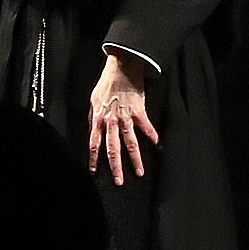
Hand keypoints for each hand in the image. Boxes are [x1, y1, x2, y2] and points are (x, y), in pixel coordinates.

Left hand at [89, 53, 159, 183]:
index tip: (95, 172)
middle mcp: (111, 121)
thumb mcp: (93, 100)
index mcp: (98, 119)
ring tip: (140, 172)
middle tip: (119, 182)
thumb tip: (91, 131)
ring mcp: (125, 117)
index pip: (94, 144)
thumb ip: (92, 118)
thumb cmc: (107, 83)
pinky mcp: (139, 111)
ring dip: (135, 159)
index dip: (94, 159)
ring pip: (130, 143)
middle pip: (113, 149)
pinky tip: (157, 145)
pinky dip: (152, 136)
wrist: (121, 67)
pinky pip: (146, 126)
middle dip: (116, 167)